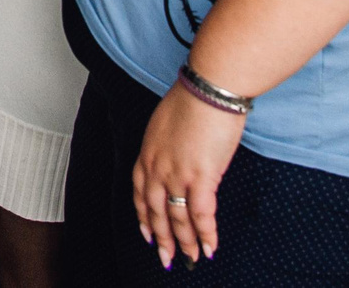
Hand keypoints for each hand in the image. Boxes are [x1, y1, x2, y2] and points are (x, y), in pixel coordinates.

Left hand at [134, 80, 241, 267]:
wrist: (208, 89)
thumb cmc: (191, 99)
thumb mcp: (165, 124)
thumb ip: (166, 147)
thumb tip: (178, 159)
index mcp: (147, 153)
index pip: (139, 193)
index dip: (144, 216)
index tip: (148, 232)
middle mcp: (157, 168)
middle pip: (155, 212)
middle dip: (162, 238)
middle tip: (167, 258)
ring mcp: (177, 174)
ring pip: (177, 218)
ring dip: (185, 242)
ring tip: (191, 259)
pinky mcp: (201, 177)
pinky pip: (201, 215)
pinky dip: (206, 235)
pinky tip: (210, 247)